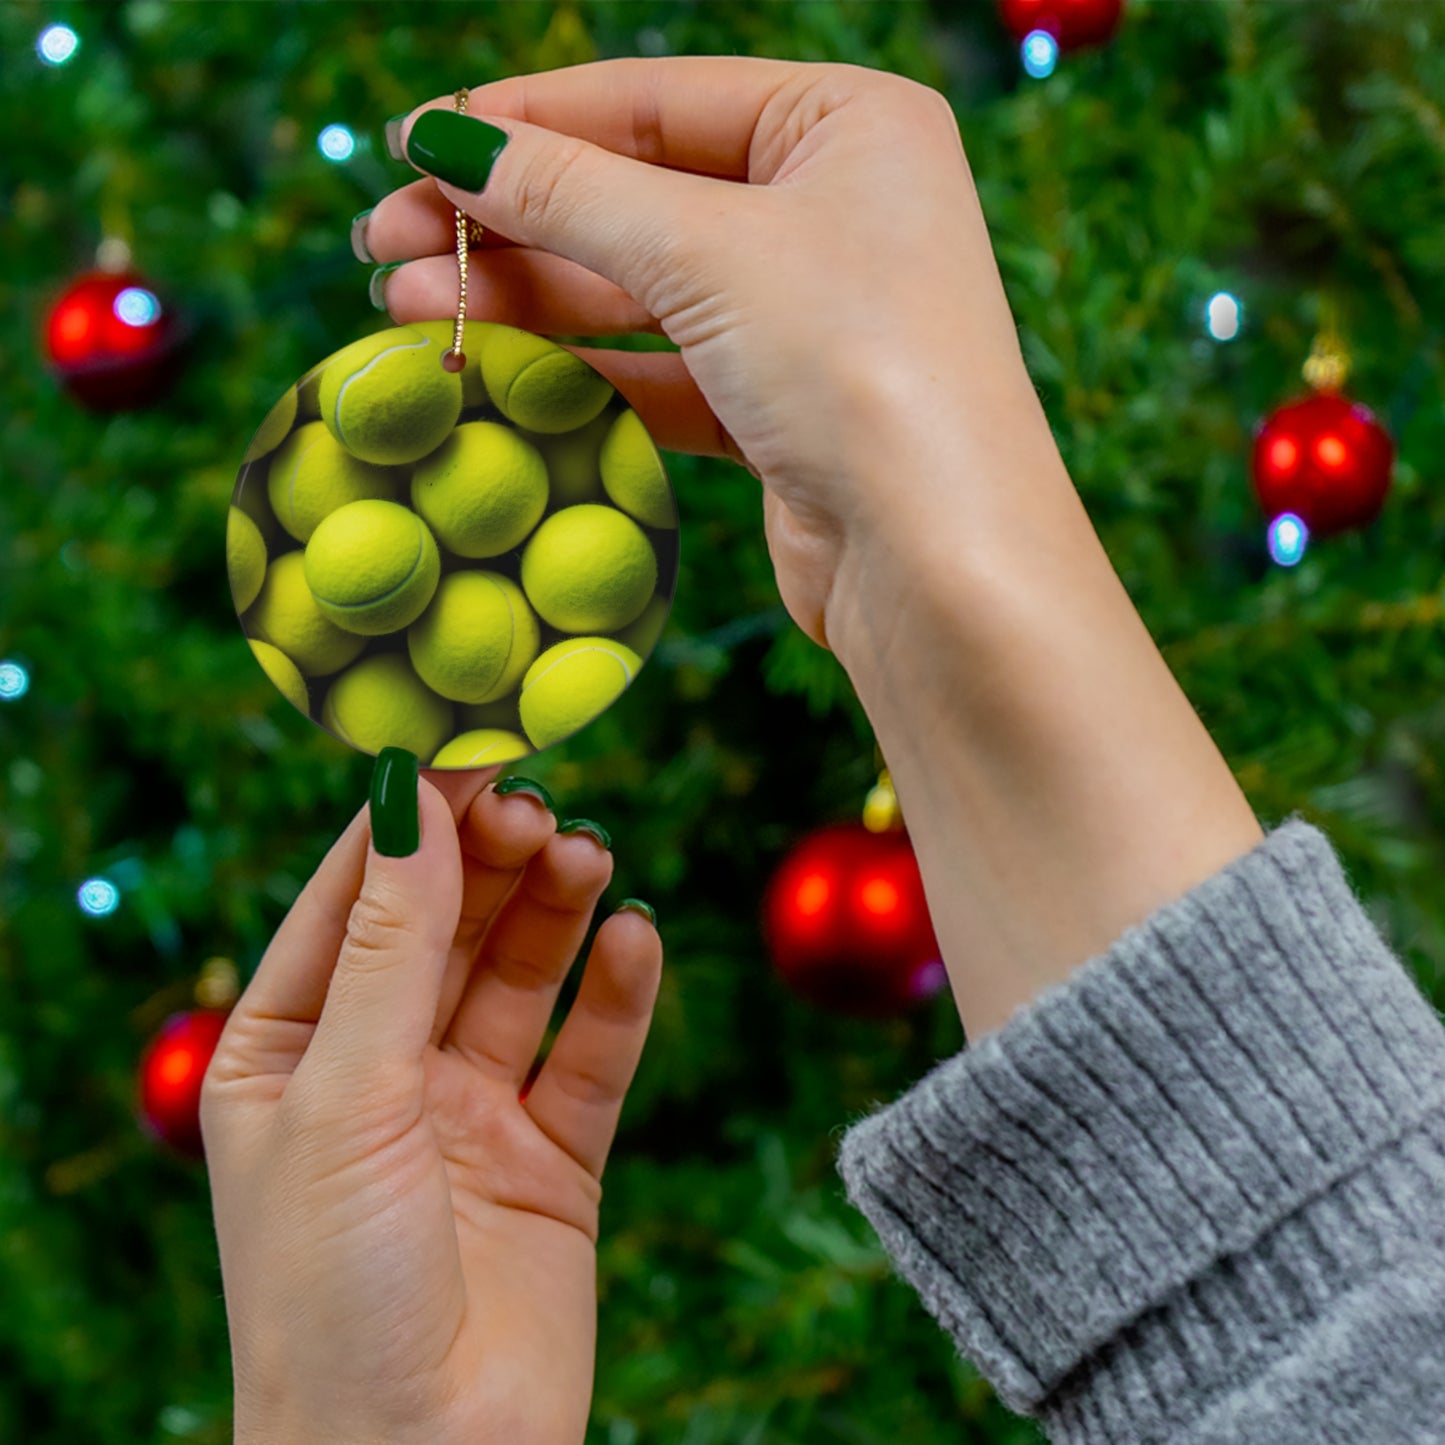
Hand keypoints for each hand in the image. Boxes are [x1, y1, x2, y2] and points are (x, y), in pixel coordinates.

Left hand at [201, 765, 661, 1444]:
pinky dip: (617, 994)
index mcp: (289, 1052)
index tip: (469, 747)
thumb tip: (412, 800)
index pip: (353, 901)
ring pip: (521, 977)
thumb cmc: (331, 1293)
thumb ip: (391, 946)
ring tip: (589, 856)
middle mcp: (380, 1072)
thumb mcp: (346, 1096)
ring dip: (555, 911)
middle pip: (447, 928)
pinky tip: (636, 938)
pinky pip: (591, 1055)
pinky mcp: (552, 1159)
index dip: (410, 823)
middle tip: (541, 807)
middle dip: (491, 863)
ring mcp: (469, 1113)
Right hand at [363, 56, 1057, 658]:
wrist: (939, 562)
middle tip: (383, 241)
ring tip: (403, 306)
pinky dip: (579, 372)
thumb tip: (445, 140)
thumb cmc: (856, 366)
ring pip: (639, 290)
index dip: (524, 121)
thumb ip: (569, 192)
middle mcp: (834, 209)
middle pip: (636, 196)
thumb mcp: (705, 251)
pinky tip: (490, 370)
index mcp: (846, 124)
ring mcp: (808, 315)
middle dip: (507, 220)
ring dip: (524, 299)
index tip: (411, 143)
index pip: (653, 100)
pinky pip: (661, 371)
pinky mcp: (782, 410)